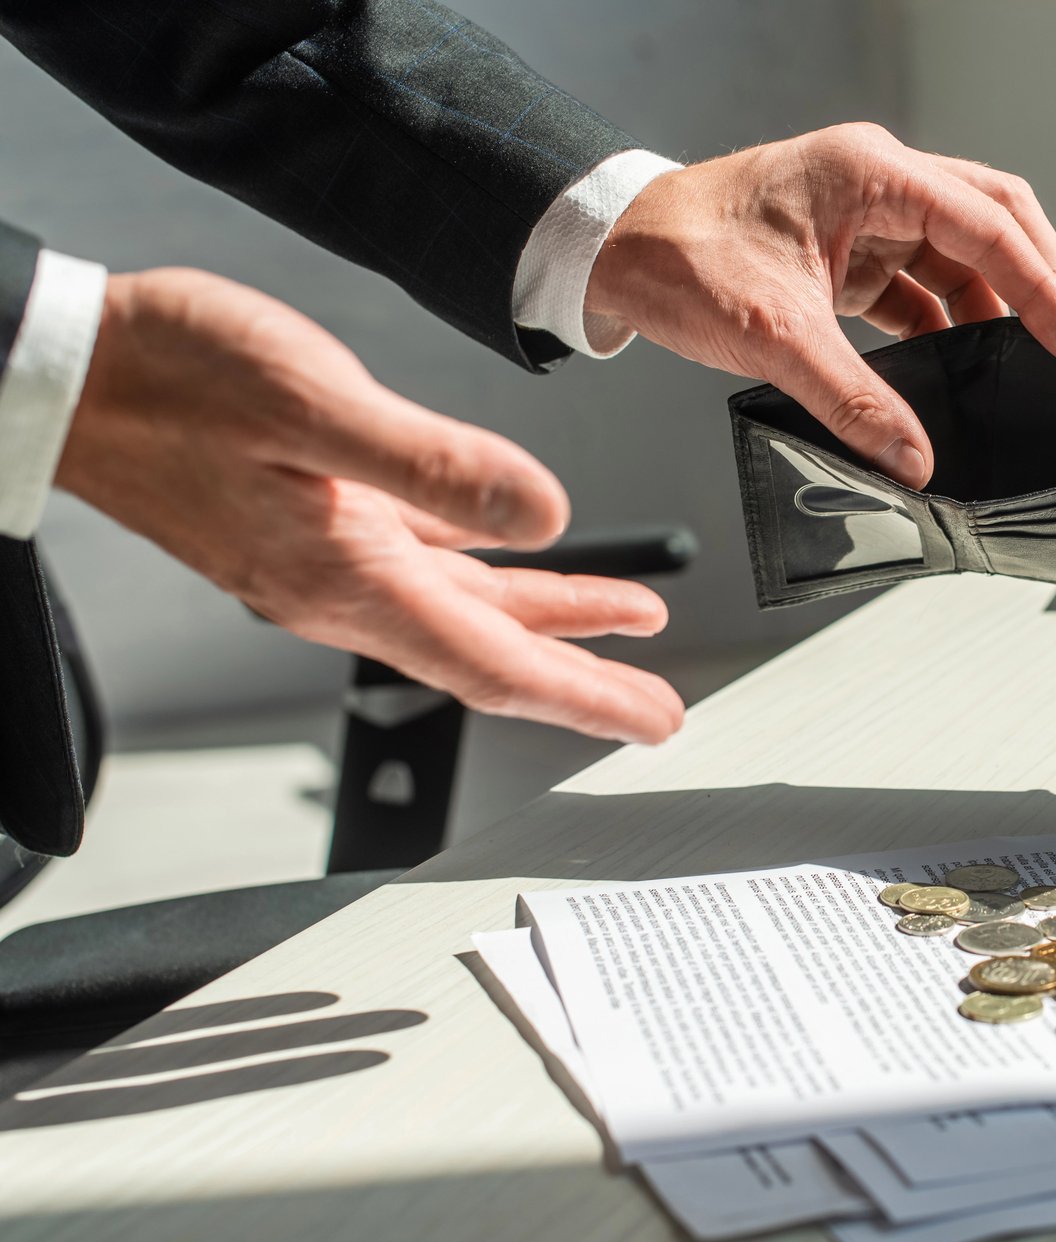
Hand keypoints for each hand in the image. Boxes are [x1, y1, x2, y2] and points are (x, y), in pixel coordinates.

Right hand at [57, 268, 683, 743]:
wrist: (63, 371)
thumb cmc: (165, 378)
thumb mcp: (311, 403)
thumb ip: (437, 465)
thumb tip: (544, 511)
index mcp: (348, 576)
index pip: (496, 662)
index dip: (585, 695)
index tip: (652, 719)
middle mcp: (341, 587)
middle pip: (493, 654)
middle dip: (584, 681)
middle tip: (657, 706)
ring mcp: (327, 559)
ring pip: (469, 609)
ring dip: (553, 619)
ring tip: (631, 617)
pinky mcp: (314, 523)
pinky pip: (430, 565)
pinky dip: (493, 569)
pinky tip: (525, 552)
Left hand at [585, 122, 1055, 487]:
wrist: (614, 250)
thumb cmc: (678, 256)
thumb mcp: (775, 335)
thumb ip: (854, 401)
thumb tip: (913, 458)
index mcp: (868, 173)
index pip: (987, 225)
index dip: (1041, 285)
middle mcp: (875, 181)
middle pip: (991, 220)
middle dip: (1032, 279)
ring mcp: (862, 213)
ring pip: (958, 253)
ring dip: (987, 307)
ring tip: (1006, 366)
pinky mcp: (846, 250)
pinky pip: (918, 283)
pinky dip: (942, 323)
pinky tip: (951, 366)